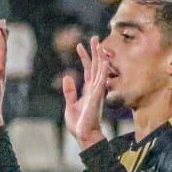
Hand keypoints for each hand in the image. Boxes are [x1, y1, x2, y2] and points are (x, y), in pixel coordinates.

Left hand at [63, 35, 110, 149]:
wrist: (84, 134)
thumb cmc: (79, 123)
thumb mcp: (70, 105)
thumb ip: (69, 91)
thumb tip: (67, 77)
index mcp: (88, 90)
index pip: (87, 69)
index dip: (84, 57)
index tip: (80, 45)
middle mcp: (95, 88)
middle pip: (96, 66)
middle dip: (95, 52)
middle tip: (94, 37)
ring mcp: (98, 91)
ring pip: (100, 69)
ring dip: (99, 56)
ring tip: (98, 43)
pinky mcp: (97, 96)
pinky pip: (102, 80)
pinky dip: (103, 69)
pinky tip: (104, 59)